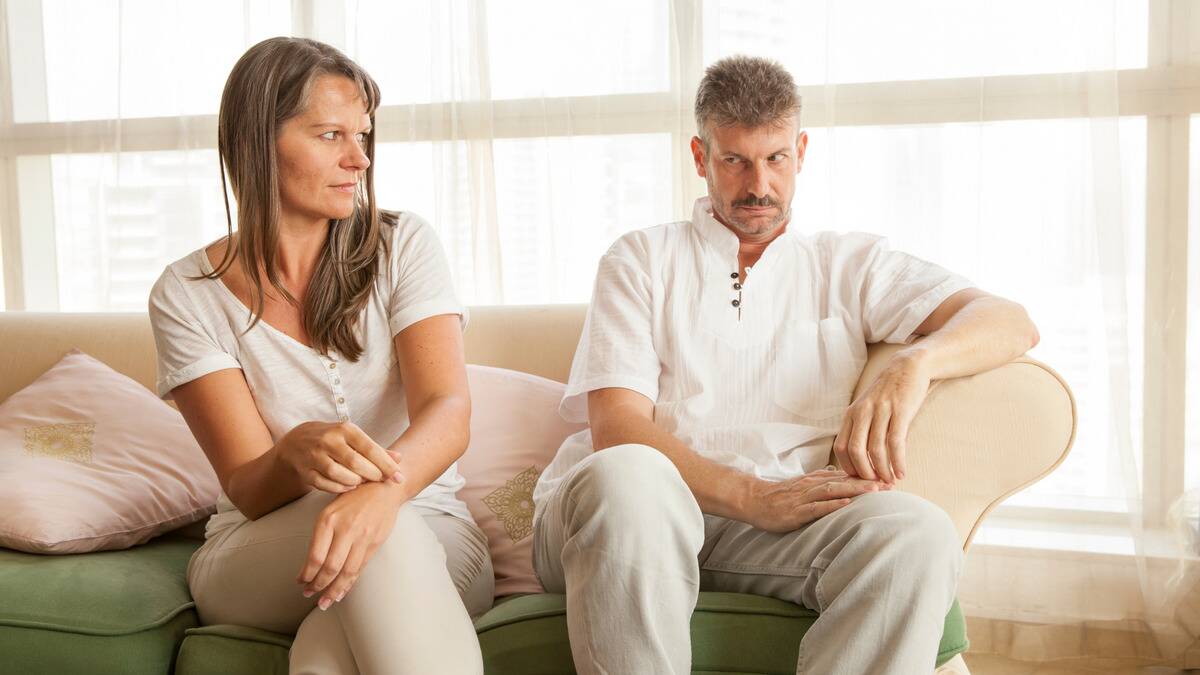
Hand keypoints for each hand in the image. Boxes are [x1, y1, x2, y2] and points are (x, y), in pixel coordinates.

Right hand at [277, 421, 403, 492]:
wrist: (297, 441)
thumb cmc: (334, 440)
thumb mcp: (354, 438)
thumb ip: (377, 449)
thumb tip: (400, 458)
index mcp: (344, 429)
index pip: (370, 448)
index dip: (386, 464)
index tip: (398, 476)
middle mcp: (328, 440)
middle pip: (355, 462)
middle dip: (372, 475)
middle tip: (382, 481)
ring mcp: (315, 456)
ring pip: (338, 474)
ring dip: (355, 482)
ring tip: (363, 483)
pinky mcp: (305, 471)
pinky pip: (325, 484)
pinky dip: (339, 488)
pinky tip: (349, 487)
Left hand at [297, 482, 403, 608]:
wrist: (383, 487)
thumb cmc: (353, 497)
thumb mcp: (331, 509)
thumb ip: (322, 534)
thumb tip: (311, 564)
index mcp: (328, 520)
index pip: (315, 556)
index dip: (306, 574)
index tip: (301, 582)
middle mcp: (345, 529)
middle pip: (330, 567)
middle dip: (318, 585)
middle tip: (309, 595)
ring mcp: (362, 537)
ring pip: (346, 572)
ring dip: (334, 590)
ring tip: (325, 602)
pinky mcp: (375, 542)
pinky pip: (360, 568)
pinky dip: (350, 583)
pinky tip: (342, 592)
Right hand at [743, 468, 891, 532]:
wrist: (753, 500)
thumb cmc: (778, 496)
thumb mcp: (802, 485)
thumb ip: (820, 480)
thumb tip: (839, 475)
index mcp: (815, 480)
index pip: (845, 475)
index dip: (867, 476)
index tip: (887, 477)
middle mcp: (812, 485)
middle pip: (844, 480)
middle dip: (868, 481)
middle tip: (890, 482)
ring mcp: (804, 498)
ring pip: (833, 490)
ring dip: (855, 489)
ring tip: (875, 489)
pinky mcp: (796, 512)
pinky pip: (817, 507)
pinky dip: (833, 505)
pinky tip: (847, 504)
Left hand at [833, 350, 930, 482]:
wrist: (908, 367)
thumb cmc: (888, 393)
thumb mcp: (867, 408)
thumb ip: (862, 430)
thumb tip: (862, 462)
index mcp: (851, 414)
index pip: (841, 447)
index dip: (849, 467)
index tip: (859, 480)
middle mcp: (862, 412)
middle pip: (855, 451)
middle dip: (864, 473)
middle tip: (875, 486)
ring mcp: (881, 410)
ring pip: (876, 449)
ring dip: (883, 470)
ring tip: (890, 482)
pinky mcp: (900, 411)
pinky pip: (896, 442)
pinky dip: (898, 462)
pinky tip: (902, 473)